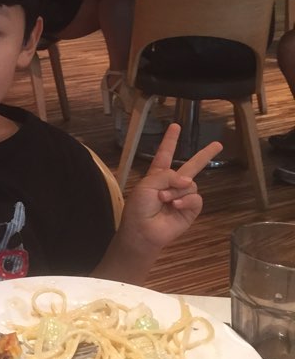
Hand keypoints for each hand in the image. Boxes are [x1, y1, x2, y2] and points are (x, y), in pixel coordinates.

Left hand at [119, 123, 221, 255]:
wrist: (143, 231)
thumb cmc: (139, 207)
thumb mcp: (147, 184)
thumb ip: (167, 175)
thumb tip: (188, 181)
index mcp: (158, 175)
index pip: (165, 154)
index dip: (170, 141)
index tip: (175, 126)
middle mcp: (172, 184)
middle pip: (191, 165)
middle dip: (204, 155)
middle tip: (218, 144)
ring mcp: (183, 197)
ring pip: (190, 184)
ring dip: (176, 191)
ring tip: (164, 200)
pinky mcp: (191, 210)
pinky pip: (195, 198)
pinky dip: (185, 200)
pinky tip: (175, 206)